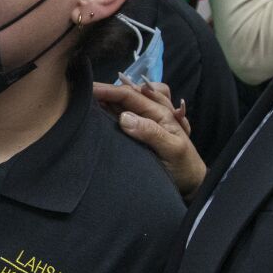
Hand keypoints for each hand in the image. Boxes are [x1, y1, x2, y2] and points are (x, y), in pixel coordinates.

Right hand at [94, 79, 206, 196]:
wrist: (190, 182)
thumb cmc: (184, 166)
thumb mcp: (172, 149)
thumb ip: (151, 132)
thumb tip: (123, 117)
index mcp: (159, 112)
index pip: (131, 95)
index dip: (109, 90)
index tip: (89, 90)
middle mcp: (150, 113)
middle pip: (124, 95)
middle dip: (104, 91)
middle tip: (81, 93)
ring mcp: (143, 123)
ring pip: (122, 104)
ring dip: (106, 100)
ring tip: (86, 101)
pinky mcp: (137, 134)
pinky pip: (122, 117)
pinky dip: (110, 112)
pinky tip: (99, 114)